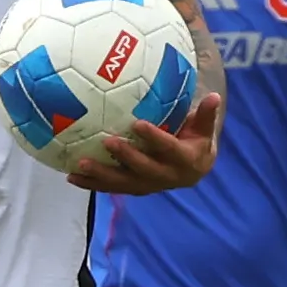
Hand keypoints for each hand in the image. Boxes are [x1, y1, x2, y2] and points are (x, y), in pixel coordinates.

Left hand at [69, 93, 222, 194]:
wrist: (194, 171)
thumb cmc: (196, 142)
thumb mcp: (203, 129)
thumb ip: (206, 115)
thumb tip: (214, 96)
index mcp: (185, 160)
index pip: (169, 148)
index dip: (154, 138)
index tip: (138, 124)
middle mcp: (166, 177)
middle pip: (144, 169)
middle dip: (125, 157)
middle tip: (107, 141)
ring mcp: (148, 186)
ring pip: (123, 183)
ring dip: (100, 175)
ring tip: (80, 164)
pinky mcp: (133, 189)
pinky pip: (111, 188)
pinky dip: (91, 184)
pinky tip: (72, 177)